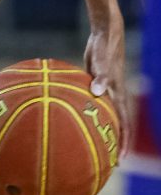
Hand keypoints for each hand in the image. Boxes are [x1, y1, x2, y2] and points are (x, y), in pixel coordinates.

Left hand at [85, 28, 129, 153]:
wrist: (105, 34)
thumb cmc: (105, 48)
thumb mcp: (102, 63)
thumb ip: (101, 78)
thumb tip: (96, 93)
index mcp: (118, 96)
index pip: (124, 126)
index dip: (122, 144)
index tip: (118, 160)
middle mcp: (113, 96)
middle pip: (115, 125)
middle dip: (112, 143)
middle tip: (104, 160)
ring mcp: (104, 90)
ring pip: (103, 114)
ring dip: (98, 128)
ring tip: (88, 143)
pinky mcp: (94, 82)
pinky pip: (89, 101)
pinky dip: (84, 110)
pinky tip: (70, 117)